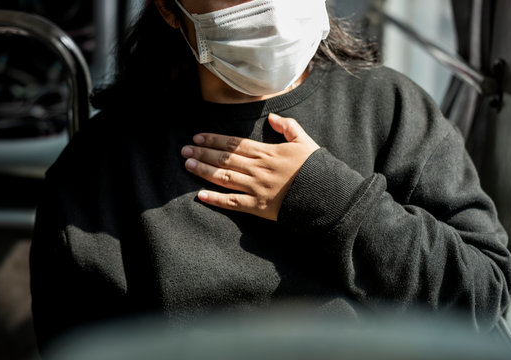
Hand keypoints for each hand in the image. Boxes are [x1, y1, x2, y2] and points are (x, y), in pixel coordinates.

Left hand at [181, 113, 319, 220]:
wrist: (327, 195)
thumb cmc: (316, 169)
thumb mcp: (305, 142)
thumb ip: (289, 127)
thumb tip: (272, 117)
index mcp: (267, 152)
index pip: (234, 144)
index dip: (214, 140)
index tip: (198, 137)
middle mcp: (258, 168)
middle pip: (225, 158)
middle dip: (203, 153)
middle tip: (184, 150)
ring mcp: (257, 188)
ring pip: (224, 177)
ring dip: (204, 171)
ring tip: (188, 165)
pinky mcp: (259, 206)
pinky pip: (233, 202)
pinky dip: (215, 199)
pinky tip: (200, 195)